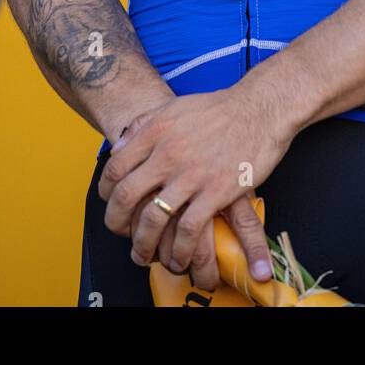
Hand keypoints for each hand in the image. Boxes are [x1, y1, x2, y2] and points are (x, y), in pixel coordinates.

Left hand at [109, 106, 239, 290]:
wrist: (259, 109)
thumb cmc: (218, 109)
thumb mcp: (174, 108)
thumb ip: (145, 124)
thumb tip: (120, 145)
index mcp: (156, 131)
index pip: (115, 167)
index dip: (106, 190)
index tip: (108, 202)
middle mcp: (168, 153)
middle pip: (126, 196)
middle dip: (116, 222)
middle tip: (120, 234)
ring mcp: (191, 174)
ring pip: (153, 218)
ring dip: (144, 244)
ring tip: (144, 255)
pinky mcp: (216, 191)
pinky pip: (189, 229)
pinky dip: (180, 248)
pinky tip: (179, 256)